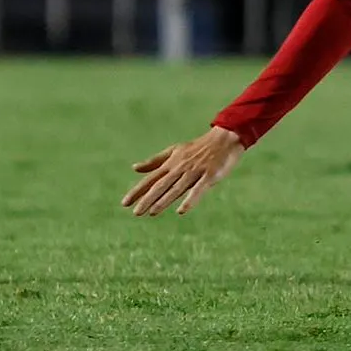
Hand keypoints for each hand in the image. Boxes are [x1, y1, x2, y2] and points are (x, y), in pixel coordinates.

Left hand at [123, 126, 244, 216]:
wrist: (225, 137)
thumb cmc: (198, 147)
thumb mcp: (174, 151)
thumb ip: (155, 162)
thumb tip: (134, 168)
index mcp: (171, 163)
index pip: (151, 179)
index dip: (138, 191)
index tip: (124, 203)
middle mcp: (180, 168)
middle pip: (161, 185)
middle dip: (148, 199)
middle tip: (136, 212)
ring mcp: (195, 171)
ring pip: (177, 188)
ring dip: (164, 201)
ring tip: (152, 213)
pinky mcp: (210, 175)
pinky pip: (199, 189)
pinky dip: (190, 200)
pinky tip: (182, 211)